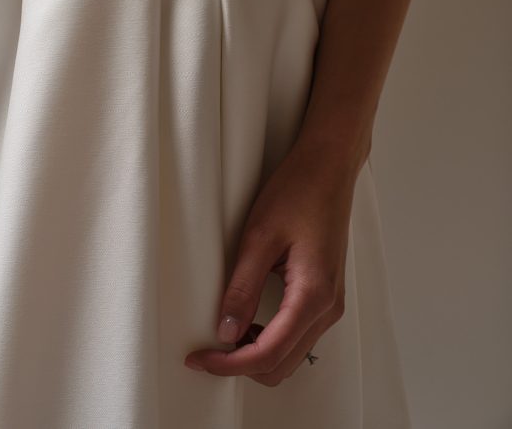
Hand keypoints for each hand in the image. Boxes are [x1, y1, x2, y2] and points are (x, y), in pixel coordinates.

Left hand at [184, 138, 359, 385]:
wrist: (329, 167)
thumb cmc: (298, 191)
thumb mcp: (259, 237)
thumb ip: (242, 288)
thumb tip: (225, 331)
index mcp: (313, 295)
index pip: (269, 354)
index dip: (230, 365)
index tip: (199, 358)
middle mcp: (328, 307)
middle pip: (283, 365)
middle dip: (242, 365)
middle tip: (206, 349)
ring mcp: (331, 303)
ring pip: (292, 355)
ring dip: (257, 354)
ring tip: (223, 333)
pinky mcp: (327, 294)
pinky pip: (299, 334)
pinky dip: (272, 339)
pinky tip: (248, 321)